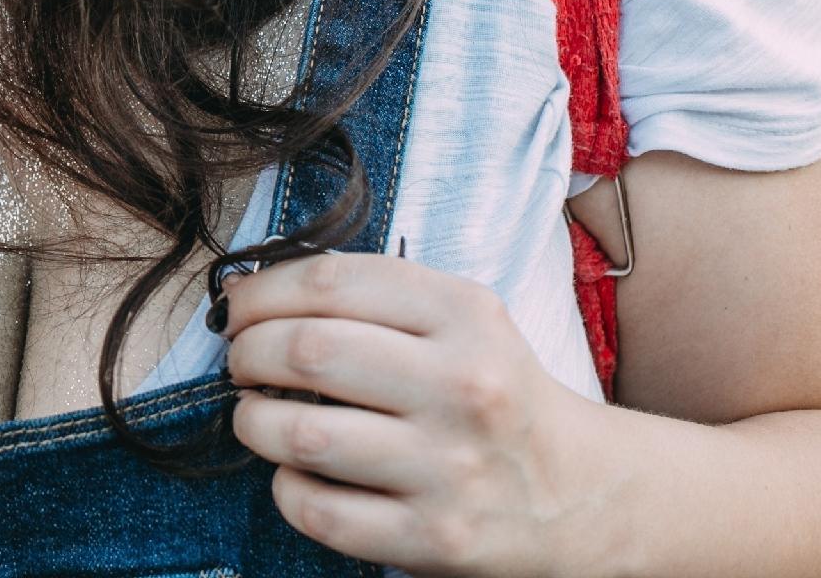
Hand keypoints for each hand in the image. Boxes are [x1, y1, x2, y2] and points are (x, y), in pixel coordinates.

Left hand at [222, 253, 616, 576]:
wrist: (583, 493)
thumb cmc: (493, 392)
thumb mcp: (460, 317)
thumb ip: (369, 295)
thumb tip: (249, 294)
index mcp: (465, 315)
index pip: (329, 282)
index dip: (260, 292)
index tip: (237, 308)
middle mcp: (461, 387)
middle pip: (306, 351)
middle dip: (247, 353)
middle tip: (241, 361)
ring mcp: (449, 468)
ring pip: (302, 435)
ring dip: (253, 421)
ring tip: (256, 415)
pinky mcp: (434, 538)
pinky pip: (318, 512)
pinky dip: (286, 490)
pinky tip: (297, 474)